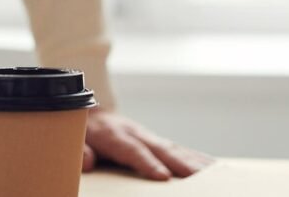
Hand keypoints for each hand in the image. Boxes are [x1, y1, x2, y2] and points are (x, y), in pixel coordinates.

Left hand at [84, 109, 213, 180]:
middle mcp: (135, 133)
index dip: (147, 163)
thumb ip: (79, 150)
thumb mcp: (73, 139)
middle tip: (200, 177)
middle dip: (180, 164)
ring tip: (215, 174)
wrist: (90, 111)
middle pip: (160, 149)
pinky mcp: (156, 141)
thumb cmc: (82, 131)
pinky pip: (178, 149)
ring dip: (194, 161)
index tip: (163, 176)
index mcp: (113, 135)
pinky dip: (196, 158)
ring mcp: (148, 136)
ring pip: (174, 148)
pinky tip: (213, 167)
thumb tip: (87, 161)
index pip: (132, 150)